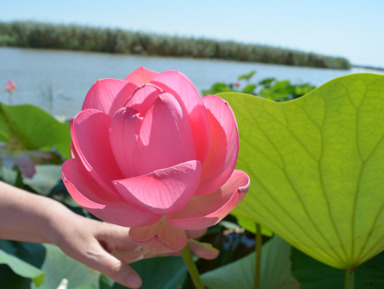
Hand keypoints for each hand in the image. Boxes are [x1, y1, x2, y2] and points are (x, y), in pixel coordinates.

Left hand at [52, 215, 217, 287]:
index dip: (180, 233)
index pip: (160, 231)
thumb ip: (114, 266)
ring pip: (168, 241)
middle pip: (170, 235)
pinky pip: (158, 248)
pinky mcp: (136, 244)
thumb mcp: (90, 255)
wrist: (66, 228)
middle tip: (212, 251)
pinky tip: (185, 255)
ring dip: (188, 246)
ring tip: (209, 253)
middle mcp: (138, 231)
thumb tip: (139, 284)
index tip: (199, 234)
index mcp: (129, 230)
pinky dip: (174, 251)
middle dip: (192, 241)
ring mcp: (138, 238)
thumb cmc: (76, 239)